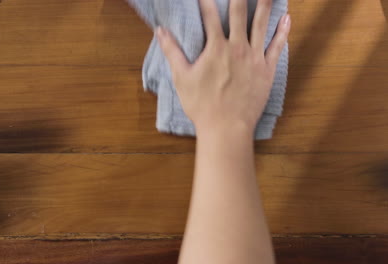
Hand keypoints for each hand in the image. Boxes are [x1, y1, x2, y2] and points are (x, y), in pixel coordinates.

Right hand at [156, 0, 290, 135]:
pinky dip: (283, 31)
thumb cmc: (202, 105)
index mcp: (216, 48)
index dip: (207, 0)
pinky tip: (287, 18)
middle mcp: (237, 47)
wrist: (226, 127)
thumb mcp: (181, 78)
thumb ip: (172, 51)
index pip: (210, 15)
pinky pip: (277, 46)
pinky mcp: (267, 70)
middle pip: (240, 12)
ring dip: (265, 4)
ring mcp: (254, 58)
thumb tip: (160, 31)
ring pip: (261, 24)